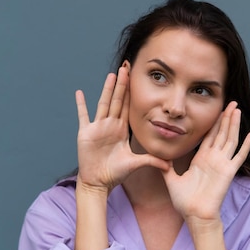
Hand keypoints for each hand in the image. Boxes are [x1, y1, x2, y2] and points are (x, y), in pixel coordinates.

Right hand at [75, 67, 168, 193]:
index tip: (135, 79)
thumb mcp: (135, 164)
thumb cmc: (115, 174)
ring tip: (112, 75)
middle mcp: (110, 125)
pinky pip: (83, 115)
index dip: (132, 93)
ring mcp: (97, 127)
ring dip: (107, 89)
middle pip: (118, 100)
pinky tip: (79, 93)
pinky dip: (81, 104)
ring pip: (104, 103)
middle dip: (122, 84)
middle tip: (126, 67)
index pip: (129, 107)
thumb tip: (170, 165)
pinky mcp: (86, 132)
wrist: (98, 182)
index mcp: (121, 129)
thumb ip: (151, 161)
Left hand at [162, 101, 249, 221]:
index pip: (209, 136)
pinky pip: (239, 156)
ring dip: (234, 124)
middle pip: (221, 133)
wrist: (194, 215)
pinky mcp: (228, 172)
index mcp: (201, 159)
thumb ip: (166, 168)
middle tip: (231, 102)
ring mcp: (222, 164)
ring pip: (230, 139)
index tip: (217, 109)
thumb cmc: (185, 202)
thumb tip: (156, 158)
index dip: (214, 123)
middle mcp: (213, 159)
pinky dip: (246, 144)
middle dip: (226, 117)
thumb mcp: (171, 180)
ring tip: (237, 109)